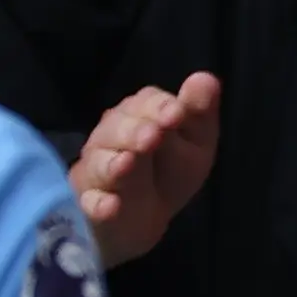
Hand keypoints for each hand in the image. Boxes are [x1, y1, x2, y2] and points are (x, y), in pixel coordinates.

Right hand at [72, 72, 221, 267]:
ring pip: (99, 162)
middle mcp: (111, 136)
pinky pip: (91, 202)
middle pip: (116, 127)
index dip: (158, 107)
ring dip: (113, 163)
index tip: (176, 114)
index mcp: (140, 114)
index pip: (144, 102)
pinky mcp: (90, 201)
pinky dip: (99, 204)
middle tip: (152, 137)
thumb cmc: (172, 170)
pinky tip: (110, 205)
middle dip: (134, 131)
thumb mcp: (196, 143)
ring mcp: (97, 169)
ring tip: (126, 163)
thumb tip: (206, 78)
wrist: (148, 217)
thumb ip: (198, 113)